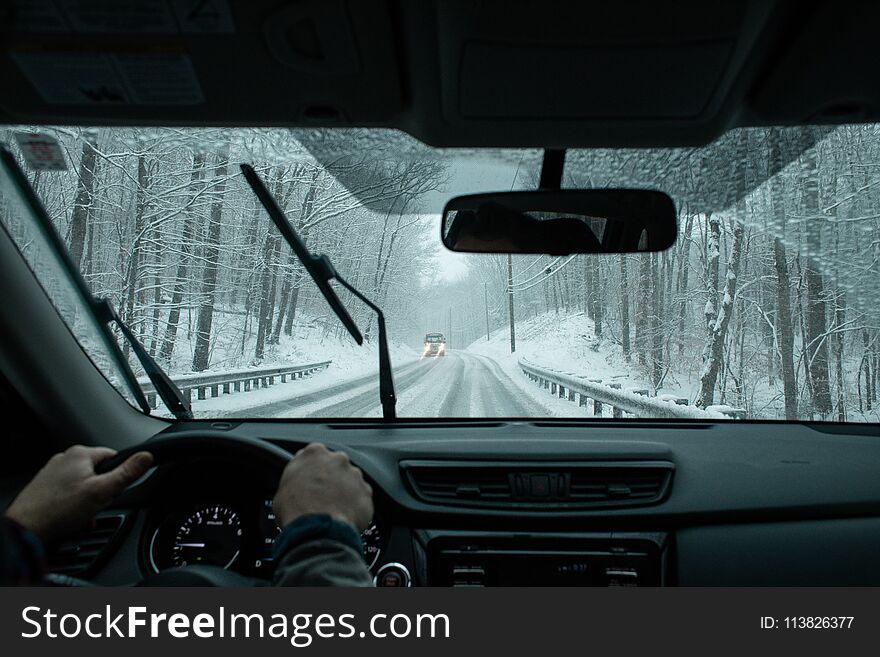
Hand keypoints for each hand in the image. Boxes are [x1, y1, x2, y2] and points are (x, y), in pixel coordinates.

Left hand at [5, 445, 152, 543]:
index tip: (112, 491)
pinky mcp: (44, 487)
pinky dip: (72, 506)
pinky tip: (69, 518)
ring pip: (83, 485)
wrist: (26, 529)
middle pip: (98, 473)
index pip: (114, 457)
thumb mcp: (102, 491)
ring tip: (80, 516)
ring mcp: (52, 473)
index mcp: (80, 453)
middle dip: (101, 493)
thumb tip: (146, 456)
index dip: (118, 477)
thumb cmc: (59, 510)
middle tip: (94, 506)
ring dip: (87, 502)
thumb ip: (127, 473)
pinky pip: (68, 494)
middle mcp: (64, 458)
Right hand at [273, 442, 372, 532]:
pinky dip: (355, 506)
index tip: (311, 480)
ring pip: (351, 481)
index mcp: (314, 453)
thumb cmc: (296, 511)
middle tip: (322, 497)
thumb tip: (296, 487)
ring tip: (333, 510)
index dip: (312, 470)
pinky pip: (361, 498)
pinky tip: (343, 517)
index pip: (314, 455)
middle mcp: (338, 459)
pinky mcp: (366, 492)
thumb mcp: (282, 490)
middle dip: (331, 479)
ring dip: (344, 492)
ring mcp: (355, 475)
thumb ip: (295, 479)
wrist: (318, 530)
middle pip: (335, 466)